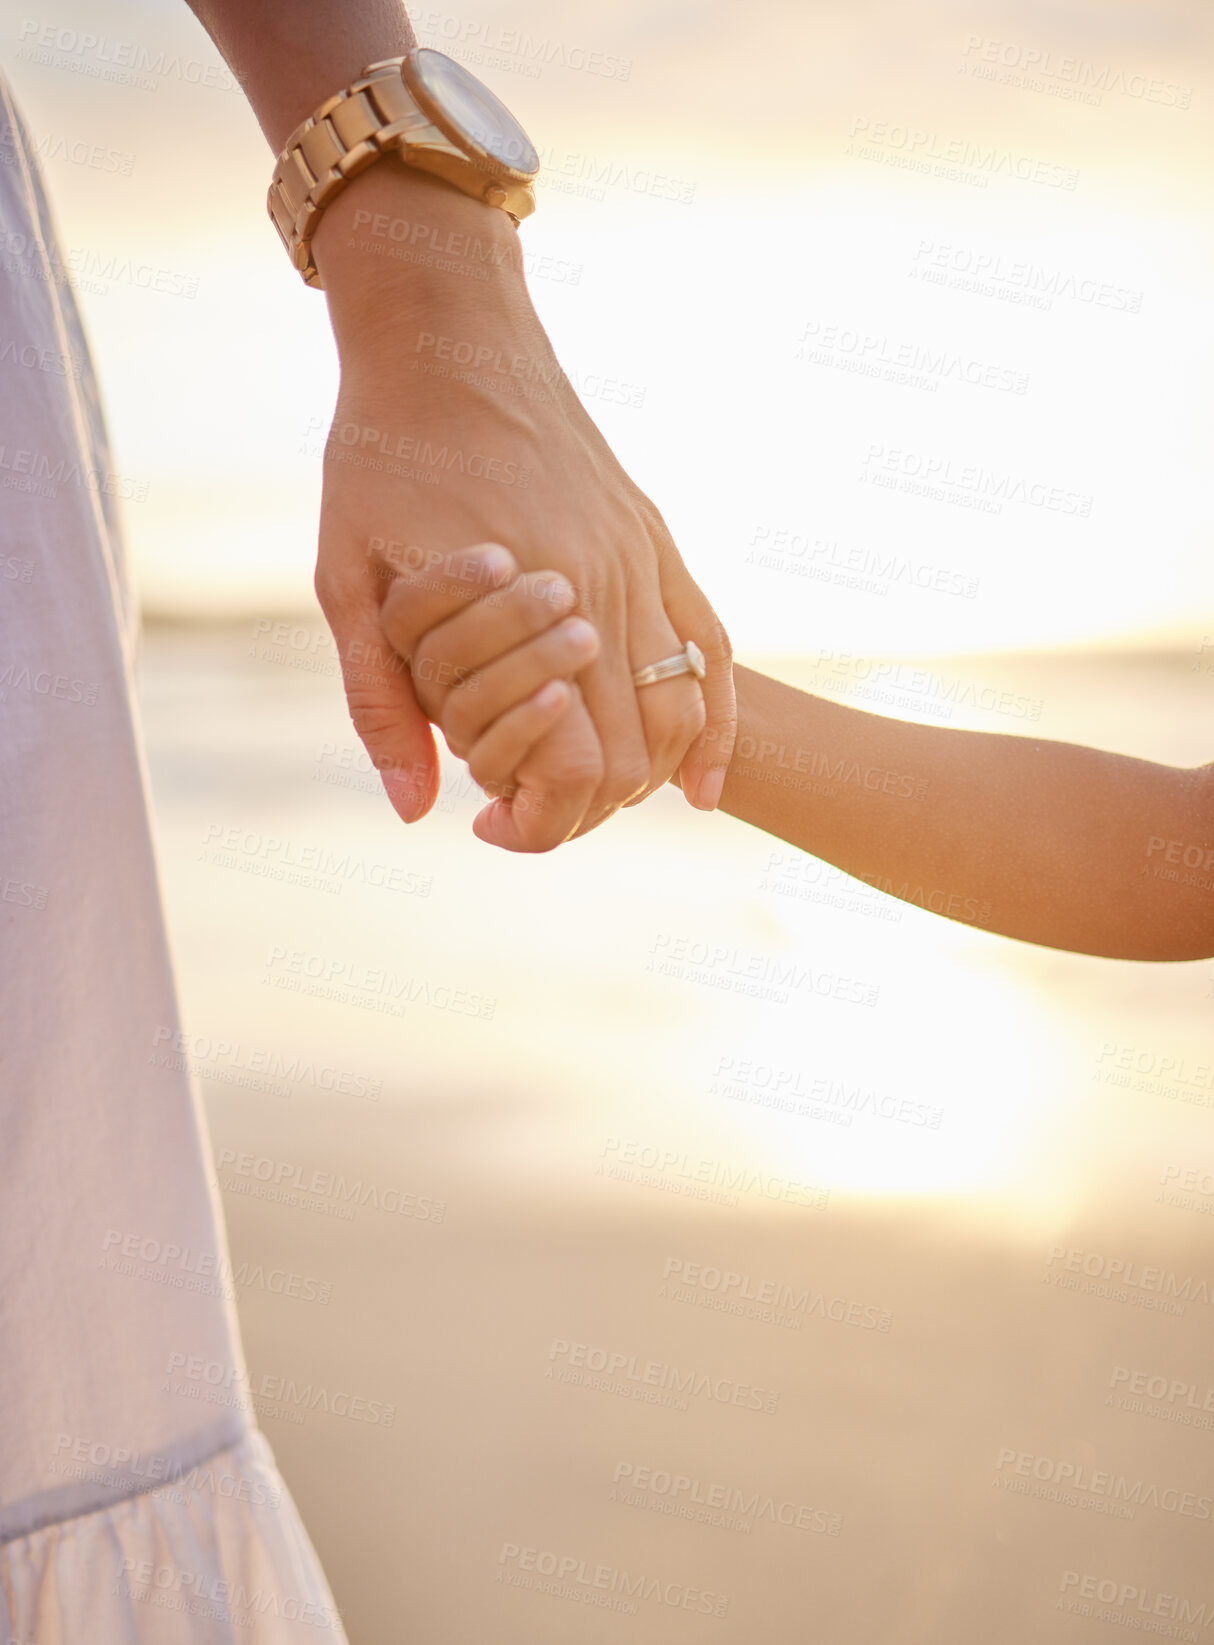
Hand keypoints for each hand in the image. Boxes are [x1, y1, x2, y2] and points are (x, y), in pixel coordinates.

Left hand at [307, 165, 733, 849]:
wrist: (445, 336)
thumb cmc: (383, 454)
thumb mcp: (346, 578)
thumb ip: (379, 699)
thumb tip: (415, 811)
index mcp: (526, 606)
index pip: (569, 765)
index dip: (536, 819)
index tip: (487, 825)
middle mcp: (604, 588)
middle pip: (632, 756)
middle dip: (584, 809)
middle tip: (527, 814)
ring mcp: (641, 561)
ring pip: (681, 711)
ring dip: (644, 776)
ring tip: (591, 796)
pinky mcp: (655, 540)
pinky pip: (711, 650)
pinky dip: (713, 728)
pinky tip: (700, 786)